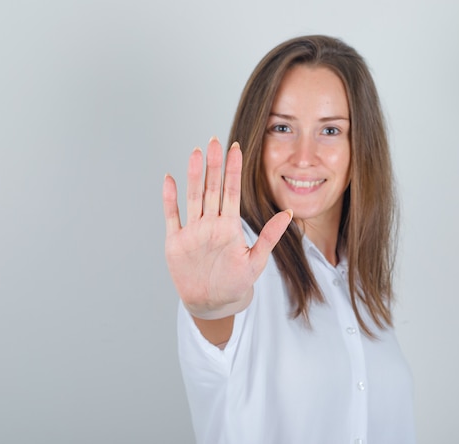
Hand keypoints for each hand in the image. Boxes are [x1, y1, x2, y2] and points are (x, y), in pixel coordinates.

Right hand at [163, 137, 291, 319]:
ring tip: (195, 153)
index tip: (235, 148)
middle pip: (212, 188)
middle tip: (213, 141)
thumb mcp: (256, 260)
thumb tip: (288, 213)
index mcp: (229, 226)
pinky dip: (170, 198)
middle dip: (213, 165)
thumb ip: (270, 236)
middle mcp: (211, 223)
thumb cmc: (236, 282)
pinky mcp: (176, 241)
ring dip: (193, 175)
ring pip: (193, 197)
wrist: (213, 302)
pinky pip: (172, 216)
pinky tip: (169, 179)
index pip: (232, 191)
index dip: (234, 170)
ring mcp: (193, 230)